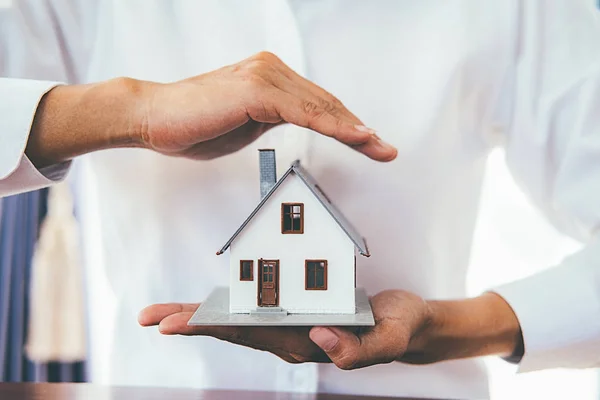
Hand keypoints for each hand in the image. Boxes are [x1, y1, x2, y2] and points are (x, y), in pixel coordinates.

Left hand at [138, 290, 434, 369]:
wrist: (405, 323)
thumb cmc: (398, 327)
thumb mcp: (390, 339)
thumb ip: (359, 350)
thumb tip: (317, 339)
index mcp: (305, 344)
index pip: (249, 336)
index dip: (209, 328)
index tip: (172, 326)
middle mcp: (289, 338)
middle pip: (232, 330)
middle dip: (189, 324)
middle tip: (148, 319)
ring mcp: (289, 328)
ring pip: (236, 321)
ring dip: (199, 316)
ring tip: (161, 314)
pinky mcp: (294, 314)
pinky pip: (254, 309)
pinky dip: (225, 306)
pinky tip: (205, 305)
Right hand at [139, 51, 396, 160]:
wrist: (153, 118)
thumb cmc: (193, 124)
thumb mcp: (245, 125)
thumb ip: (271, 120)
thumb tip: (292, 123)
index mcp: (269, 78)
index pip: (316, 104)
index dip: (345, 125)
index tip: (368, 144)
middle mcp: (271, 70)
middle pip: (325, 104)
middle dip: (358, 130)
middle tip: (385, 150)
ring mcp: (264, 77)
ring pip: (320, 107)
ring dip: (353, 130)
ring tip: (378, 147)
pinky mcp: (256, 91)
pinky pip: (303, 111)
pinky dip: (332, 125)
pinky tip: (354, 137)